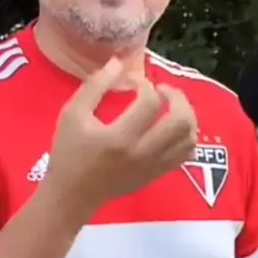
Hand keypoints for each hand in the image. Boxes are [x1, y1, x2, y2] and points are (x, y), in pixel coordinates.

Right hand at [44, 58, 196, 220]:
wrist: (74, 194)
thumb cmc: (69, 153)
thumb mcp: (72, 114)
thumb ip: (95, 86)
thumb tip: (119, 63)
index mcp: (119, 138)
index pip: (150, 103)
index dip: (146, 85)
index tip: (134, 82)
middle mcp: (142, 154)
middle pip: (180, 121)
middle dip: (177, 97)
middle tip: (163, 90)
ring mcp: (153, 167)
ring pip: (189, 139)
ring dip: (185, 116)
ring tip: (171, 106)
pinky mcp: (157, 175)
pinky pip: (185, 154)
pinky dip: (186, 136)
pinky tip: (171, 127)